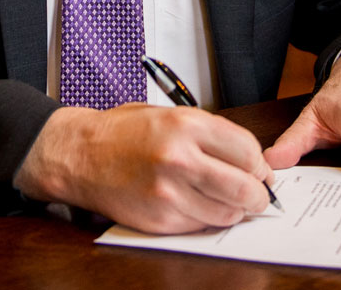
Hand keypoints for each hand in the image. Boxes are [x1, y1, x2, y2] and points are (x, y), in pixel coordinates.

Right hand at [14, 103, 274, 233]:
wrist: (80, 155)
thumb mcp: (169, 115)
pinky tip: (195, 204)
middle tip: (256, 194)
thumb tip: (251, 161)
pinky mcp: (160, 219)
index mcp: (186, 125)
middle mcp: (179, 158)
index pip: (248, 150)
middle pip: (245, 188)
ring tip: (222, 198)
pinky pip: (201, 225)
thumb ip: (211, 135)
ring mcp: (169, 193)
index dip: (259, 164)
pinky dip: (206, 218)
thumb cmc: (123, 133)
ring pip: (227, 213)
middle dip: (257, 195)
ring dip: (233, 210)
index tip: (259, 170)